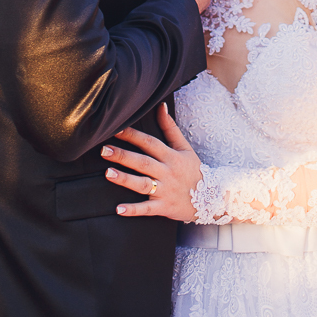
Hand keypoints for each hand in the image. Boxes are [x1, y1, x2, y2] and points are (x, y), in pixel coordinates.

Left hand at [101, 104, 201, 220]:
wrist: (212, 197)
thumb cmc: (193, 170)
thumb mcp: (184, 147)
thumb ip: (170, 128)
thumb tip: (161, 106)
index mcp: (171, 156)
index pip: (150, 143)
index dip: (133, 135)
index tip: (116, 129)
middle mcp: (167, 172)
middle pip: (143, 162)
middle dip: (123, 156)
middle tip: (104, 150)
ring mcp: (165, 191)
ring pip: (142, 184)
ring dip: (125, 179)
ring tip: (107, 173)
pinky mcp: (164, 207)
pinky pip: (147, 209)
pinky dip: (133, 210)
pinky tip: (119, 209)